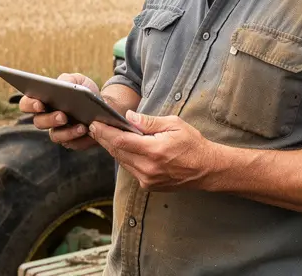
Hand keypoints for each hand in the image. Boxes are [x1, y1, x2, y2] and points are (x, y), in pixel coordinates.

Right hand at [19, 73, 98, 149]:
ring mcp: (58, 131)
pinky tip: (88, 131)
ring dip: (67, 132)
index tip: (39, 104)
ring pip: (55, 136)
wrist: (103, 104)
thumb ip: (67, 80)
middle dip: (50, 119)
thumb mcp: (78, 80)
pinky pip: (72, 144)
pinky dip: (79, 138)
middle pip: (39, 122)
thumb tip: (62, 85)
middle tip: (62, 116)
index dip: (29, 105)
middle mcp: (47, 118)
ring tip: (81, 126)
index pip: (26, 104)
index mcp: (42, 101)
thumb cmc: (84, 90)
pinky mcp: (72, 141)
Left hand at [88, 110, 218, 191]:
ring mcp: (147, 179)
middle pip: (117, 152)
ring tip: (104, 134)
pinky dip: (124, 157)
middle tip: (94, 127)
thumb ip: (149, 122)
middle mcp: (148, 168)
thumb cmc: (193, 144)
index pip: (121, 141)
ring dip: (112, 148)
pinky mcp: (148, 185)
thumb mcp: (174, 124)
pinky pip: (130, 169)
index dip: (105, 132)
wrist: (207, 169)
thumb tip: (128, 117)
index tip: (95, 123)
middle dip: (104, 138)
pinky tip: (122, 148)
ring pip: (122, 161)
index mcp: (155, 151)